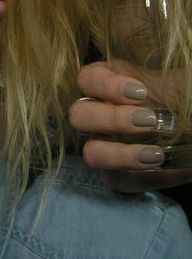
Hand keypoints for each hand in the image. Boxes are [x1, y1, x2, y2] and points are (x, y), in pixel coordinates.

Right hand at [69, 62, 191, 190]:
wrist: (190, 135)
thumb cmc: (182, 104)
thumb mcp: (179, 86)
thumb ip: (172, 85)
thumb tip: (181, 91)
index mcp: (110, 85)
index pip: (87, 79)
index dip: (106, 85)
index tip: (140, 92)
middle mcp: (99, 114)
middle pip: (79, 115)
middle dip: (111, 119)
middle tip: (148, 120)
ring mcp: (104, 146)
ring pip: (90, 153)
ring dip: (119, 154)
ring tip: (155, 154)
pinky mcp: (116, 174)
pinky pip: (115, 178)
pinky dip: (139, 174)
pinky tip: (161, 166)